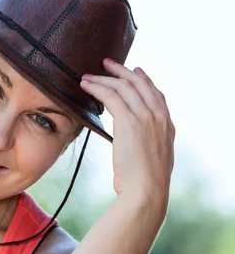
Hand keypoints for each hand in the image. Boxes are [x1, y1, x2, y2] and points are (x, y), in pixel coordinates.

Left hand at [80, 60, 174, 205]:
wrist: (147, 190)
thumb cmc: (146, 184)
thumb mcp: (154, 161)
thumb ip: (149, 147)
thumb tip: (138, 147)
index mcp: (167, 126)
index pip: (156, 94)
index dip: (144, 80)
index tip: (134, 72)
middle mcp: (159, 116)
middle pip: (140, 84)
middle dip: (123, 71)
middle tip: (108, 63)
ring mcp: (146, 117)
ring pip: (124, 87)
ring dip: (104, 78)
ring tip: (89, 75)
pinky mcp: (130, 121)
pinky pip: (111, 95)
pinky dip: (97, 87)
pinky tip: (86, 85)